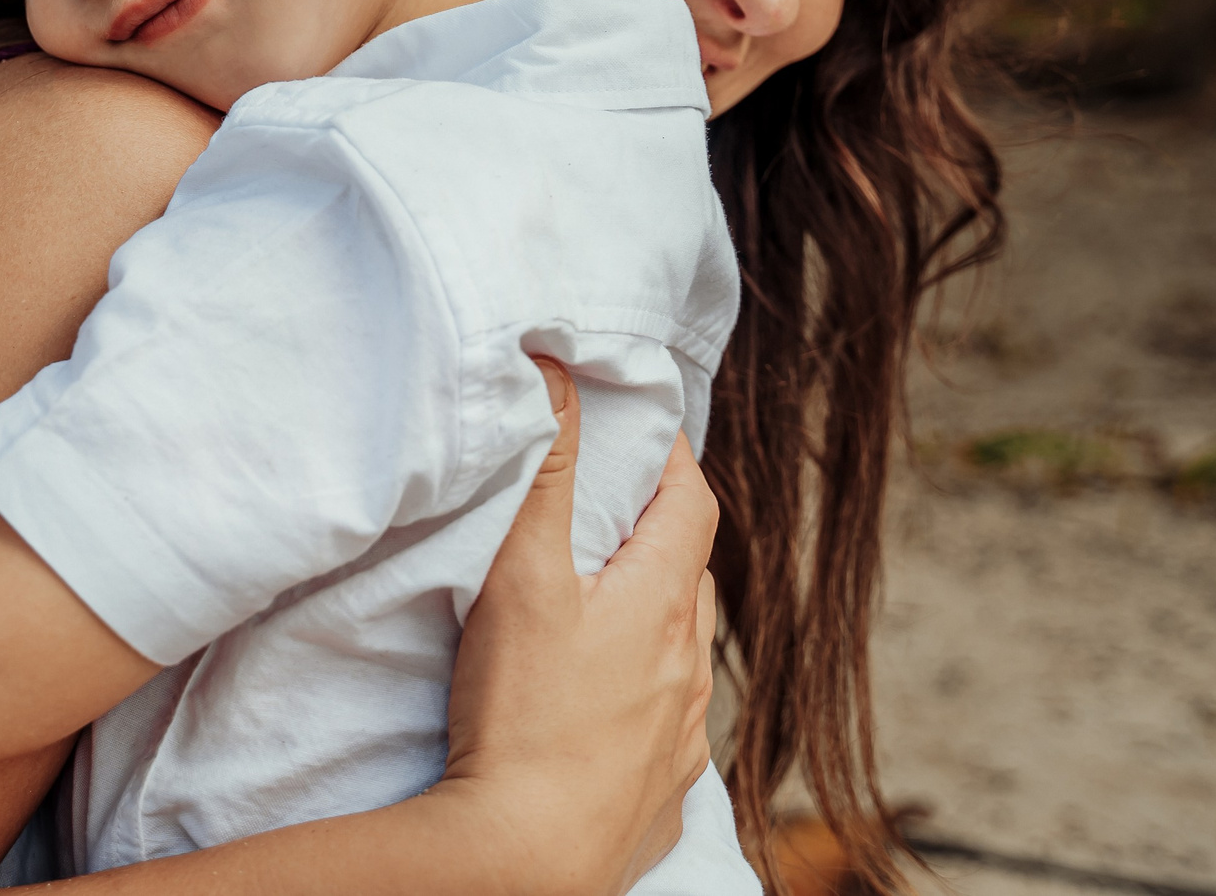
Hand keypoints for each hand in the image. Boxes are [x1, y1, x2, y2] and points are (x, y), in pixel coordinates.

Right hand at [437, 358, 720, 895]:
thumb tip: (560, 369)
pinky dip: (642, 705)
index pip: (693, 506)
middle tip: (607, 518)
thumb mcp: (522, 575)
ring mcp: (680, 743)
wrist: (525, 861)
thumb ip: (542, 470)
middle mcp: (689, 673)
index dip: (673, 461)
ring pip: (681, 661)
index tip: (645, 434)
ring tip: (600, 614)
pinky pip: (664, 736)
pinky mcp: (657, 802)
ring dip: (653, 626)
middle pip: (690, 582)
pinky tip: (601, 713)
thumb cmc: (523, 715)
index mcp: (664, 605)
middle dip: (658, 541)